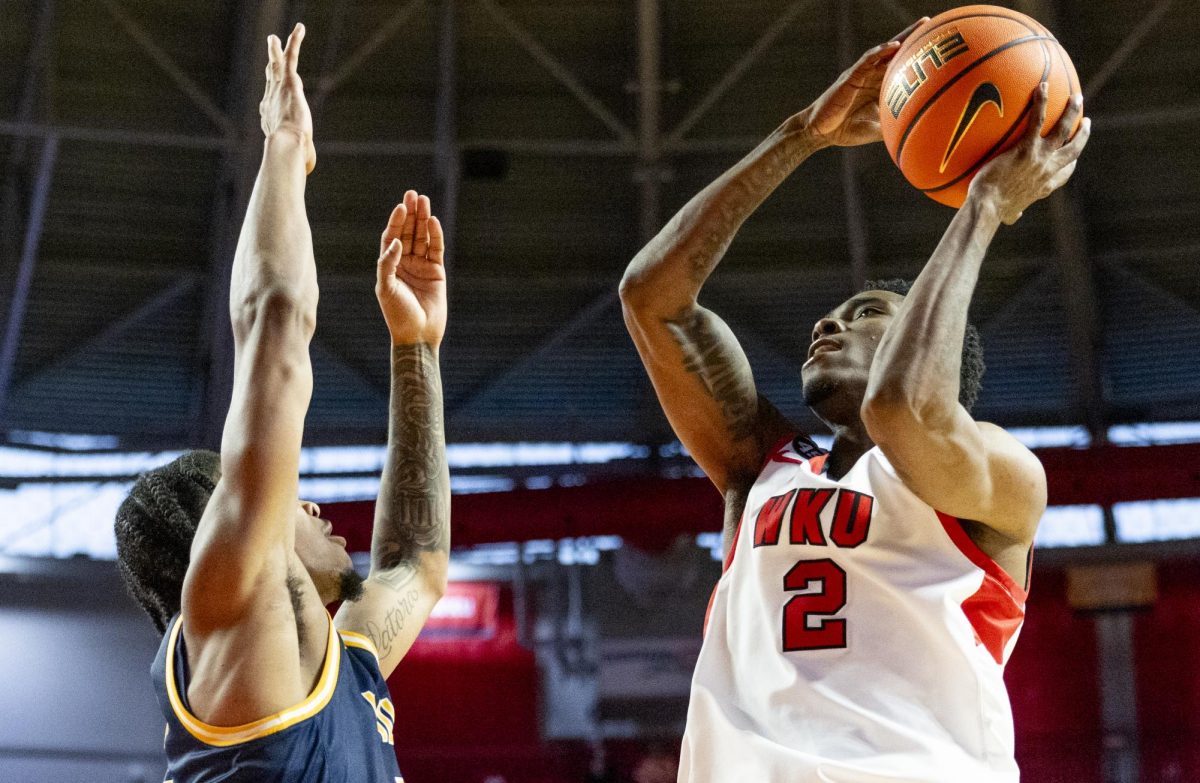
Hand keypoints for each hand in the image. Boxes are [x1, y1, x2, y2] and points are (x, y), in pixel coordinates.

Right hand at [260, 23, 315, 173]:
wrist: (286, 145)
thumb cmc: (291, 155)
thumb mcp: (298, 155)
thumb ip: (302, 158)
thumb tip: (306, 169)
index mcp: (270, 116)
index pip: (270, 101)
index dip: (271, 95)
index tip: (270, 93)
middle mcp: (270, 100)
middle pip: (269, 79)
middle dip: (269, 66)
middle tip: (269, 56)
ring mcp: (278, 89)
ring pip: (277, 64)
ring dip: (276, 50)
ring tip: (274, 38)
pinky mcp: (290, 81)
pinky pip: (292, 56)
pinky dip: (295, 41)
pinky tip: (300, 29)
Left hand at [375, 191, 447, 346]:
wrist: (418, 334)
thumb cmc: (397, 314)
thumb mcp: (386, 288)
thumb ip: (388, 263)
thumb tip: (396, 242)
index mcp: (389, 265)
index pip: (391, 237)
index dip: (396, 222)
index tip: (400, 207)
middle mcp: (405, 263)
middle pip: (408, 232)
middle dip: (410, 214)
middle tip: (413, 195)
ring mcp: (421, 266)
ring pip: (423, 237)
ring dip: (423, 220)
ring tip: (424, 201)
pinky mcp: (437, 272)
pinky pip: (436, 249)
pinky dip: (436, 235)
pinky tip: (434, 222)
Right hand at [800, 18, 926, 146]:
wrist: (820, 133)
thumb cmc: (846, 131)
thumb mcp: (877, 129)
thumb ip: (894, 126)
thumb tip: (917, 132)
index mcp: (879, 88)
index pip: (900, 67)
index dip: (915, 56)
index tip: (936, 47)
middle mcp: (872, 77)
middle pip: (895, 53)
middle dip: (913, 37)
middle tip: (932, 24)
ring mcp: (862, 74)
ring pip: (884, 51)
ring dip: (903, 37)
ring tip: (921, 26)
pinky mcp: (850, 77)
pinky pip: (866, 60)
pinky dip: (880, 52)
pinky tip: (894, 45)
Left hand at [968, 83, 1089, 223]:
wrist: (987, 207)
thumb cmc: (992, 212)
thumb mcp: (1009, 214)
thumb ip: (1013, 212)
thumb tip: (1011, 217)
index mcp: (1044, 186)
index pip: (1065, 172)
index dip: (1072, 162)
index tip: (1075, 155)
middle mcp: (1048, 171)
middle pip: (1073, 149)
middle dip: (1082, 134)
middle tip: (1086, 121)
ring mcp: (1040, 158)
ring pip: (1063, 130)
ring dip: (1072, 112)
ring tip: (1076, 98)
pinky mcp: (1027, 148)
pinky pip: (1037, 120)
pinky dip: (1042, 102)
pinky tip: (1042, 86)